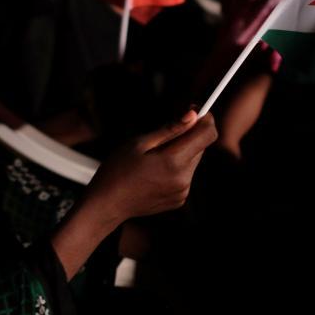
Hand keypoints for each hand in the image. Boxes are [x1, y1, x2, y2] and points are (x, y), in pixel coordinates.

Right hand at [85, 111, 217, 225]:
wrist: (107, 203)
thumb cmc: (117, 169)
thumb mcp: (139, 143)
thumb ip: (170, 129)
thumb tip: (192, 115)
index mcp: (173, 162)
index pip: (207, 134)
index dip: (204, 119)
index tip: (194, 111)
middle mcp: (183, 179)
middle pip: (200, 147)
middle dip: (188, 135)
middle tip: (164, 133)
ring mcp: (182, 192)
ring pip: (192, 161)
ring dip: (181, 152)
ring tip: (153, 157)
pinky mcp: (179, 200)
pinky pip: (185, 176)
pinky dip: (175, 168)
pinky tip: (154, 172)